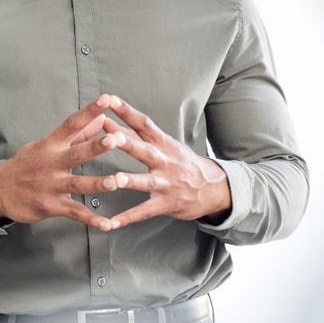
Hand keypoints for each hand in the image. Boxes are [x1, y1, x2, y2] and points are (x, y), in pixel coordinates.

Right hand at [0, 94, 123, 230]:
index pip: (72, 124)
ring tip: (116, 182)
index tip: (106, 99)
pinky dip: (91, 219)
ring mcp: (51, 185)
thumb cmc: (27, 164)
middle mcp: (51, 163)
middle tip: (115, 139)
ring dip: (98, 184)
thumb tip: (100, 118)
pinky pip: (75, 213)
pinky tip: (107, 224)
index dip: (89, 111)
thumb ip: (77, 134)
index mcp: (51, 145)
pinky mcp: (51, 206)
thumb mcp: (46, 144)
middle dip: (96, 147)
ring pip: (78, 184)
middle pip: (77, 153)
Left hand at [105, 96, 231, 228]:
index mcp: (164, 144)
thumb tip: (109, 120)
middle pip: (145, 150)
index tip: (109, 100)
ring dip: (130, 180)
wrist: (214, 188)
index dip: (127, 112)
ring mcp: (167, 184)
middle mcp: (165, 162)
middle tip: (111, 135)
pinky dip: (128, 218)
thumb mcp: (166, 145)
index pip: (144, 124)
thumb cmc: (182, 163)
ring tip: (114, 180)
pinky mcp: (167, 204)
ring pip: (146, 182)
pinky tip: (111, 223)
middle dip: (128, 143)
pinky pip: (145, 212)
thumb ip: (138, 136)